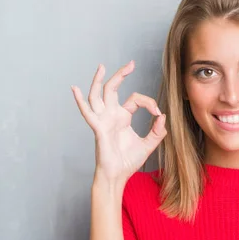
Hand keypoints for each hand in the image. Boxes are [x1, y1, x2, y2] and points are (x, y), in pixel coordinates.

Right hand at [71, 61, 166, 182]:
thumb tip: (163, 116)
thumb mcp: (149, 145)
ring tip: (102, 66)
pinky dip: (80, 101)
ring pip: (98, 95)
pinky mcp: (98, 128)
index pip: (136, 99)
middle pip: (113, 89)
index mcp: (123, 117)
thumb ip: (157, 131)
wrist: (118, 176)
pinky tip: (75, 89)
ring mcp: (103, 120)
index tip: (158, 113)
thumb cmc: (129, 161)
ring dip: (99, 80)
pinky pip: (88, 113)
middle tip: (131, 63)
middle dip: (121, 75)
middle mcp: (112, 115)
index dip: (149, 103)